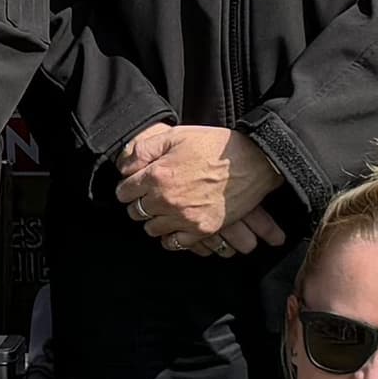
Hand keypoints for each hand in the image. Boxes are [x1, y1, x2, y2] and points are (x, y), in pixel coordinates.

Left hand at [114, 124, 286, 255]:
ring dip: (154, 219)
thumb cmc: (214, 145)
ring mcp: (185, 217)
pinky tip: (174, 225)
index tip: (133, 185)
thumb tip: (125, 167)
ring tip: (162, 209)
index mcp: (157, 176)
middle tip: (147, 196)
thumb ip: (144, 149)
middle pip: (136, 212)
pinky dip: (171, 236)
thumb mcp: (176, 135)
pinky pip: (175, 242)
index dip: (127, 188)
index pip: (124, 192)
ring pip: (152, 229)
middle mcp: (167, 200)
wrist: (253, 160)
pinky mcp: (203, 229)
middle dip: (138, 203)